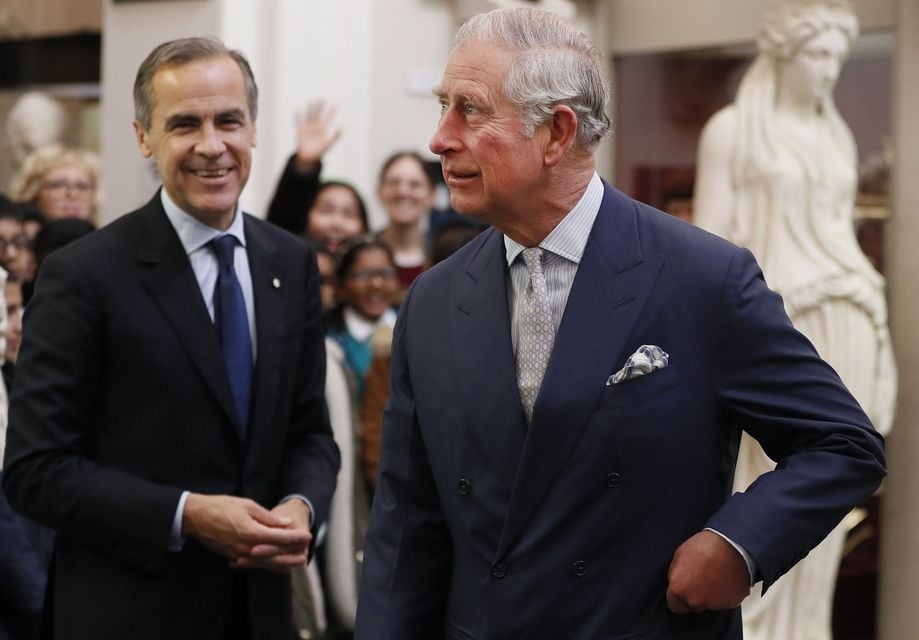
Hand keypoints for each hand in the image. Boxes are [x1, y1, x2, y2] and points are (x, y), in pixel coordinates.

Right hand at [182, 494, 310, 571]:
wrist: (196, 517)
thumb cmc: (222, 507)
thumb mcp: (248, 505)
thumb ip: (268, 517)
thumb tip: (286, 524)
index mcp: (252, 533)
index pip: (280, 538)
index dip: (296, 538)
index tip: (308, 536)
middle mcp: (246, 548)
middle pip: (275, 556)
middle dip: (292, 556)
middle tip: (306, 556)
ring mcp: (238, 555)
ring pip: (264, 564)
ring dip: (281, 564)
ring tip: (295, 564)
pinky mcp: (232, 557)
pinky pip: (253, 564)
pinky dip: (266, 565)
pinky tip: (274, 565)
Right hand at [293, 100, 340, 172]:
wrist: (309, 157)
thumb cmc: (319, 150)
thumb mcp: (329, 143)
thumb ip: (336, 136)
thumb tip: (342, 127)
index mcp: (322, 128)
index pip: (327, 118)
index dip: (332, 112)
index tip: (336, 104)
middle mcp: (314, 126)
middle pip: (317, 114)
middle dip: (320, 107)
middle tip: (322, 98)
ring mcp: (307, 127)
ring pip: (309, 116)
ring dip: (310, 109)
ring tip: (311, 101)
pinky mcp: (300, 131)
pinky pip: (298, 123)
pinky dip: (298, 117)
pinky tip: (297, 111)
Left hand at [666, 530, 750, 613]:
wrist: (732, 545)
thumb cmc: (706, 547)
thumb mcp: (679, 555)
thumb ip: (675, 575)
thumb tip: (676, 582)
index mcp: (679, 589)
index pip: (674, 605)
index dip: (679, 597)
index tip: (684, 589)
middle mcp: (695, 600)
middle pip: (692, 605)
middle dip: (695, 595)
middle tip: (701, 578)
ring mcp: (714, 604)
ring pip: (709, 604)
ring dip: (710, 594)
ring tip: (714, 575)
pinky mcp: (730, 603)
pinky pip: (724, 602)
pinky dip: (724, 594)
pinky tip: (725, 579)